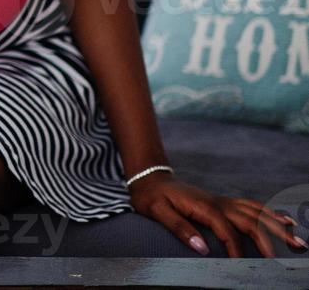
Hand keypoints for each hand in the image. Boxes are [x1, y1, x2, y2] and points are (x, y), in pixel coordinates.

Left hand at [128, 174, 306, 257]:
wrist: (150, 178)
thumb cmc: (151, 197)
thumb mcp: (157, 211)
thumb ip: (178, 228)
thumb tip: (201, 248)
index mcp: (204, 207)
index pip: (227, 231)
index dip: (236, 250)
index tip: (241, 267)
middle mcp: (218, 203)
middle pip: (250, 220)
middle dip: (272, 237)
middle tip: (292, 252)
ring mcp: (223, 201)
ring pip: (256, 212)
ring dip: (278, 224)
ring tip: (298, 238)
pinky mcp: (223, 201)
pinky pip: (251, 206)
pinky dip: (269, 213)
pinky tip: (284, 219)